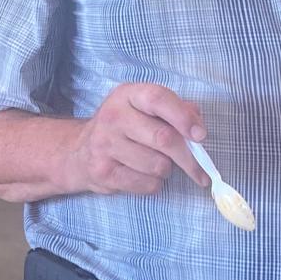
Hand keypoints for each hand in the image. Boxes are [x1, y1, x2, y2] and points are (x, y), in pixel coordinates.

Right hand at [66, 82, 208, 196]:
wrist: (79, 152)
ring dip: (166, 169)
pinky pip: (146, 184)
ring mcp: (105, 145)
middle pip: (163, 138)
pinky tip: (143, 175)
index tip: (200, 135)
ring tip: (156, 164)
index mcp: (127, 95)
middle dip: (189, 157)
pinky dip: (153, 184)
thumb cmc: (124, 128)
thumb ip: (175, 110)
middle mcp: (113, 117)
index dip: (183, 117)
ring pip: (158, 165)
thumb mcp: (145, 109)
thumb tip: (197, 125)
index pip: (158, 99)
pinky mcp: (103, 172)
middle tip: (201, 169)